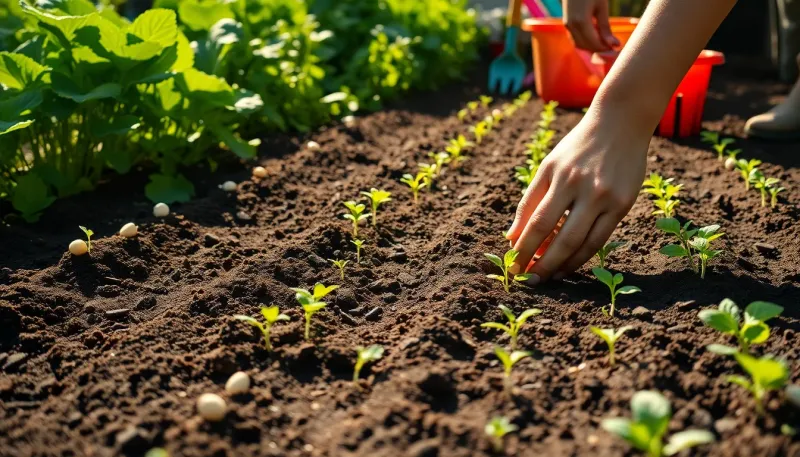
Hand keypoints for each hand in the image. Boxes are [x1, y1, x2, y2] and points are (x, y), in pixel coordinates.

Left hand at [505, 109, 649, 283]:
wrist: (620, 123)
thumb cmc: (577, 148)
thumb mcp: (548, 167)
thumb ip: (529, 202)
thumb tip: (512, 237)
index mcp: (558, 176)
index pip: (536, 221)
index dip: (523, 247)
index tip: (511, 265)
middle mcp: (581, 187)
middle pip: (557, 236)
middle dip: (539, 262)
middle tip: (526, 280)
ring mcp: (605, 197)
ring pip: (580, 243)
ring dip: (560, 265)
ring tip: (546, 277)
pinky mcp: (623, 205)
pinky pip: (599, 240)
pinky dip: (582, 257)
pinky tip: (568, 266)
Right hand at [563, 0, 619, 51]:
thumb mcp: (601, 7)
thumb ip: (605, 28)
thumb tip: (614, 45)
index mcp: (581, 22)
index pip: (594, 44)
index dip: (606, 48)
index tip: (617, 47)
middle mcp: (571, 26)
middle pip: (586, 47)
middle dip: (599, 49)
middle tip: (612, 46)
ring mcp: (567, 25)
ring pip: (579, 44)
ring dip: (591, 46)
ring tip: (605, 40)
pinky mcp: (566, 23)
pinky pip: (575, 38)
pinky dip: (585, 41)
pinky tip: (595, 35)